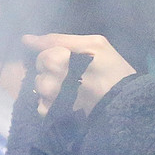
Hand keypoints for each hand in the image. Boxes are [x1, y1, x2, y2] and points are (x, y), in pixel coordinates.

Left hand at [21, 33, 135, 115]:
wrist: (127, 102)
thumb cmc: (113, 69)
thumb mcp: (95, 44)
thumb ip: (59, 39)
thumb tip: (27, 39)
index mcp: (61, 60)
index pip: (42, 52)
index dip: (56, 52)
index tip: (68, 57)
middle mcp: (52, 81)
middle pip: (40, 68)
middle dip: (51, 67)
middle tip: (71, 71)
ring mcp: (53, 100)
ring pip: (39, 86)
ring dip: (50, 84)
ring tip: (68, 86)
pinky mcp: (56, 115)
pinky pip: (41, 106)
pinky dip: (50, 102)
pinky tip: (65, 99)